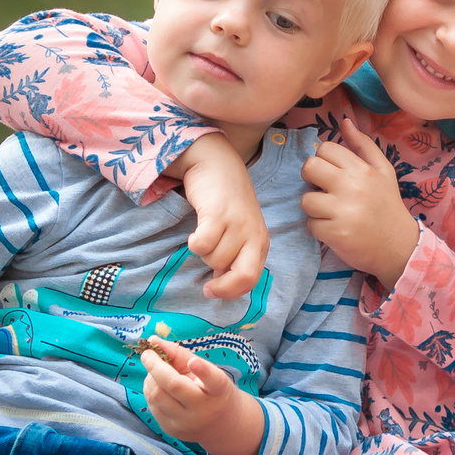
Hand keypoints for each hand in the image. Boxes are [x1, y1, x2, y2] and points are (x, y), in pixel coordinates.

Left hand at [140, 340, 263, 454]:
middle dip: (155, 366)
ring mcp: (185, 423)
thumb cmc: (212, 391)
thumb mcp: (206, 370)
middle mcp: (203, 410)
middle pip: (174, 386)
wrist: (220, 425)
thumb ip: (180, 354)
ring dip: (150, 378)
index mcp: (219, 392)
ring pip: (157, 396)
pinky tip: (157, 385)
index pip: (214, 382)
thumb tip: (153, 340)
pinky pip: (152, 405)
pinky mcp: (171, 430)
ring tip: (155, 371)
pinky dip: (150, 390)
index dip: (203, 371)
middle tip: (148, 354)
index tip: (194, 362)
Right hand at [170, 135, 268, 299]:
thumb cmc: (226, 200)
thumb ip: (235, 255)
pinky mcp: (218, 213)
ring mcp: (237, 223)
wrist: (216, 163)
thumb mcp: (239, 230)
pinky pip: (203, 245)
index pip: (252, 279)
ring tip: (203, 237)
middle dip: (222, 287)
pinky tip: (195, 232)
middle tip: (206, 286)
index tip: (212, 292)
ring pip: (215, 260)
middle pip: (242, 276)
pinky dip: (194, 243)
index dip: (231, 292)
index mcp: (260, 242)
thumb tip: (220, 283)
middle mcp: (253, 234)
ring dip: (204, 255)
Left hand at [300, 118, 419, 286]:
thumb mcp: (383, 171)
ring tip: (331, 212)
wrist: (398, 246)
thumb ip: (363, 145)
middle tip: (324, 189)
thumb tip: (344, 121)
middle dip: (311, 178)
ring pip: (305, 199)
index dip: (324, 160)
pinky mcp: (334, 234)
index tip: (332, 173)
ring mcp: (342, 211)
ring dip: (314, 207)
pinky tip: (335, 228)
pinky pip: (310, 224)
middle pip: (309, 167)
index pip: (324, 149)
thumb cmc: (387, 205)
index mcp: (362, 169)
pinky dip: (319, 228)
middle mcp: (351, 186)